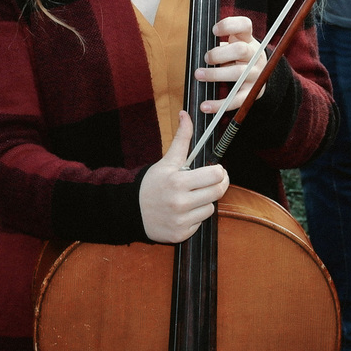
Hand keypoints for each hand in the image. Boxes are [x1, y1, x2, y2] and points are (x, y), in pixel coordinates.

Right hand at [140, 113, 229, 242]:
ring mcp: (181, 221)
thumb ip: (181, 139)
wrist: (131, 211)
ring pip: (211, 208)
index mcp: (178, 182)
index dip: (219, 171)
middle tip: (211, 182)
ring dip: (205, 202)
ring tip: (192, 198)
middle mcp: (180, 203)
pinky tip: (183, 212)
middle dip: (217, 185)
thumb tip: (185, 114)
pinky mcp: (180, 235)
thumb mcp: (166, 161)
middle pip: (218, 192)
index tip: (215, 170)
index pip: (216, 175)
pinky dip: (195, 217)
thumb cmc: (151, 184)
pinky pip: (200, 223)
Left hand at [196, 15, 264, 113]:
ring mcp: (256, 74)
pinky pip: (236, 100)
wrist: (261, 74)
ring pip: (238, 73)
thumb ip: (221, 42)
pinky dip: (219, 104)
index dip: (229, 26)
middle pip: (240, 50)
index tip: (214, 30)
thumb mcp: (235, 42)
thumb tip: (198, 46)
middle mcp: (255, 55)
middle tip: (206, 58)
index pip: (245, 25)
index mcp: (248, 40)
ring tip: (199, 75)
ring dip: (216, 74)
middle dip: (220, 54)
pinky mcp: (252, 92)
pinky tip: (205, 106)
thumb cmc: (238, 57)